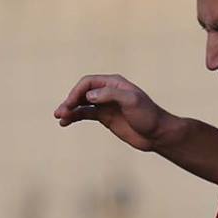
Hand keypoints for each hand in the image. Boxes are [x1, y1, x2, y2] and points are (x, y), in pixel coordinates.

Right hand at [54, 75, 174, 150]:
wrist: (157, 134)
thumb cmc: (148, 115)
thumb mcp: (132, 102)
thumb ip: (111, 95)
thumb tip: (90, 95)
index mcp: (114, 83)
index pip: (88, 82)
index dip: (76, 92)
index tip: (70, 104)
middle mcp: (107, 92)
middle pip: (82, 92)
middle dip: (70, 101)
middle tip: (60, 112)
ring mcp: (105, 105)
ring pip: (81, 103)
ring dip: (69, 109)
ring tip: (59, 118)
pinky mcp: (105, 117)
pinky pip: (85, 114)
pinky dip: (74, 117)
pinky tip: (65, 122)